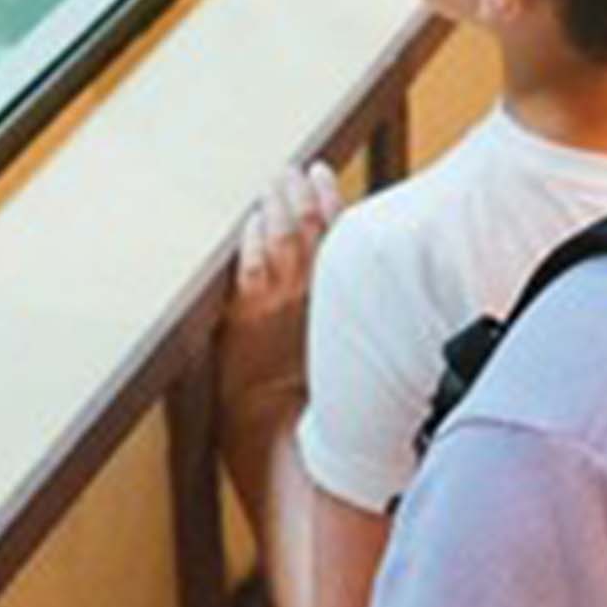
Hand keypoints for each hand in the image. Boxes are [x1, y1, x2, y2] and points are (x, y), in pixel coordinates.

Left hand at [216, 162, 338, 419]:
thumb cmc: (322, 407)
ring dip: (276, 202)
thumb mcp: (350, 357)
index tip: (321, 174)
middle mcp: (318, 290)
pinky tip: (251, 221)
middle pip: (312, 223)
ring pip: (282, 233)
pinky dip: (254, 235)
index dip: (330, 198)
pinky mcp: (250, 309)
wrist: (288, 436)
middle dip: (300, 191)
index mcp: (346, 297)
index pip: (342, 231)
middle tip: (291, 171)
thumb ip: (352, 321)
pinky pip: (252, 260)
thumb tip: (356, 301)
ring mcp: (283, 296)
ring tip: (271, 183)